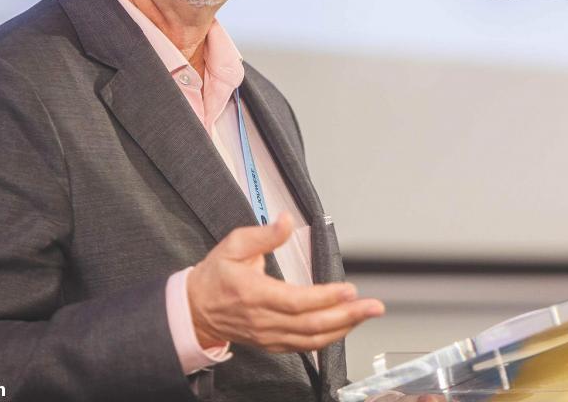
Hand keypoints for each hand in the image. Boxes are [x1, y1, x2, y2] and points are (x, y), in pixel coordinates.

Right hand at [187, 212, 384, 352]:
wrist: (195, 310)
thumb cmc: (215, 276)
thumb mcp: (233, 245)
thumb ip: (263, 235)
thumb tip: (286, 221)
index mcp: (254, 294)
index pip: (296, 301)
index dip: (325, 298)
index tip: (349, 289)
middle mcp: (264, 320)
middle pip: (311, 325)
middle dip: (347, 316)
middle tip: (373, 307)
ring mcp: (269, 335)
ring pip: (312, 340)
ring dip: (344, 329)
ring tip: (365, 315)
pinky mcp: (273, 343)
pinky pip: (305, 347)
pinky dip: (329, 339)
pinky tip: (345, 327)